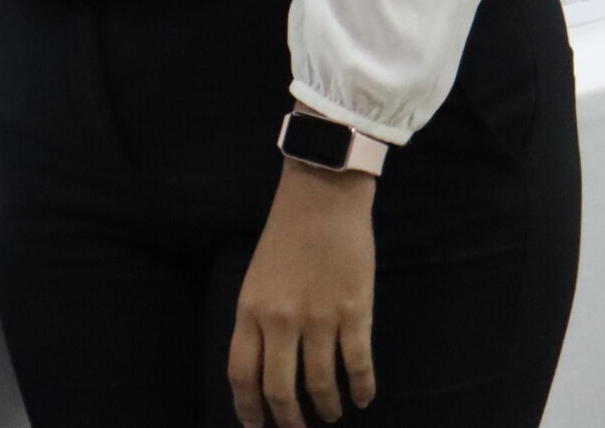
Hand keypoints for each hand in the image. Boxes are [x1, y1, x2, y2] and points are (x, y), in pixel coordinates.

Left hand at [228, 157, 378, 426]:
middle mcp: (280, 320)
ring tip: (331, 415)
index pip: (241, 373)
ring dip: (327, 407)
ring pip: (320, 384)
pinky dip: (362, 388)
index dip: (248, 407)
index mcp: (249, 310)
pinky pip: (358, 364)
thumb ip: (258, 321)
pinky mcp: (354, 313)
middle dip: (289, 419)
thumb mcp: (256, 279)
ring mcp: (319, 318)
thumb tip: (263, 367)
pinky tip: (363, 399)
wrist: (320, 199)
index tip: (255, 426)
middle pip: (279, 388)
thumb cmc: (285, 237)